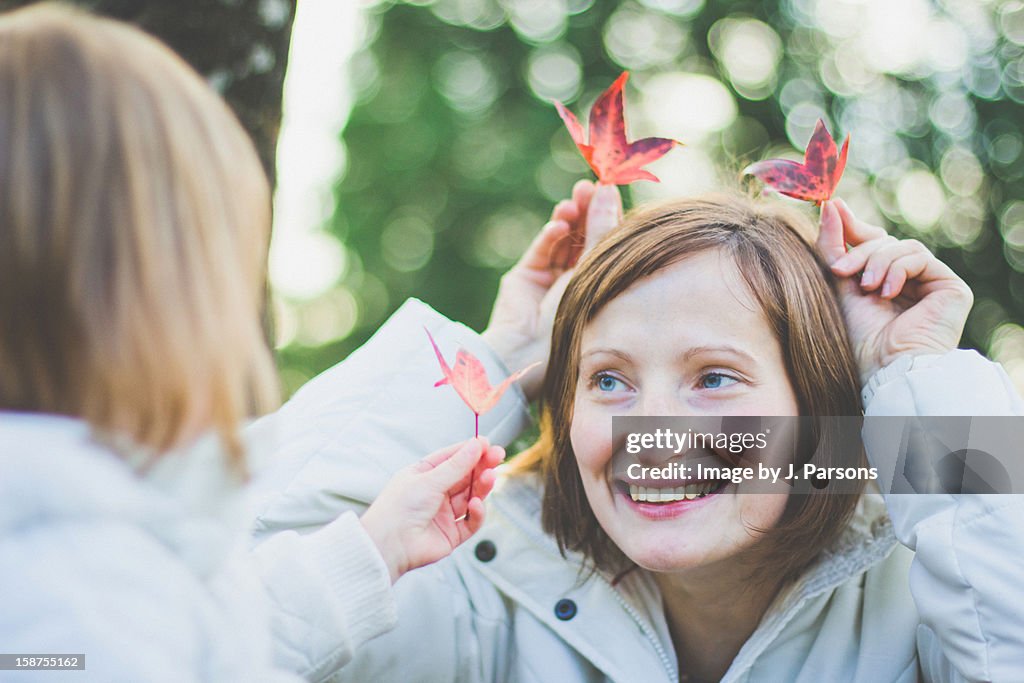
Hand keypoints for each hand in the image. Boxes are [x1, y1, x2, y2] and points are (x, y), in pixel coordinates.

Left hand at [360, 438, 504, 582]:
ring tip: (490, 477)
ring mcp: (444, 514)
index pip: (451, 459)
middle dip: (481, 467)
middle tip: (498, 457)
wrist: (389, 546)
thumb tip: (476, 445)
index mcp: (423, 476)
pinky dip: (477, 512)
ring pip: (470, 497)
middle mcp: (434, 494)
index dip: (469, 451)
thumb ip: (457, 465)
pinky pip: (470, 521)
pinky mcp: (452, 534)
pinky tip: (476, 504)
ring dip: (481, 486)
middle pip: (464, 477)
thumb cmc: (399, 509)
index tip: (487, 444)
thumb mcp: (429, 480)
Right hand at [482, 180, 622, 399]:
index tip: (613, 189)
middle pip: (583, 238)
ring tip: (574, 202)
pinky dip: (549, 237)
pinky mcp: (524, 279)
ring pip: (561, 241)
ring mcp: (548, 280)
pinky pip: (541, 251)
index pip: (605, 244)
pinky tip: (558, 227)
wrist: (533, 355)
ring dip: (568, 219)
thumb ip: (599, 231)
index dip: (608, 217)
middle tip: (591, 186)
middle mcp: (575, 282)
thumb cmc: (578, 322)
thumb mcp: (594, 271)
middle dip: (586, 211)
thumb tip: (607, 190)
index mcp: (600, 286)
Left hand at [817, 198, 973, 384]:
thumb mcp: (839, 284)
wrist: (884, 366)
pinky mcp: (950, 287)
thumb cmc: (860, 336)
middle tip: (839, 268)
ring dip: (877, 261)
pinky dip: (898, 268)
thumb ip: (833, 247)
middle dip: (859, 249)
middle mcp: (911, 281)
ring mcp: (932, 283)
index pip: (873, 244)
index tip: (830, 208)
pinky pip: (920, 257)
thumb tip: (830, 205)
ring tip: (865, 287)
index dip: (852, 228)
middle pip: (885, 242)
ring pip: (901, 246)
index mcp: (886, 281)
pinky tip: (887, 292)